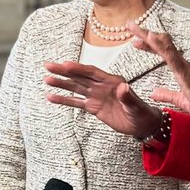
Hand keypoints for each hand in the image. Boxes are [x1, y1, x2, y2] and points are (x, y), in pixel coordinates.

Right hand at [44, 61, 162, 138]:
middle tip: (48, 66)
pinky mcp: (93, 107)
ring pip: (75, 88)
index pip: (92, 72)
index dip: (79, 68)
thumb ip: (127, 96)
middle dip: (64, 72)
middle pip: (80, 77)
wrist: (142, 124)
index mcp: (112, 81)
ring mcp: (96, 96)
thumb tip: (122, 86)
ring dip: (61, 84)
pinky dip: (64, 100)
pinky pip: (76, 103)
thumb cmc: (142, 112)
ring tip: (47, 80)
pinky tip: (51, 97)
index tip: (65, 65)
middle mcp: (102, 86)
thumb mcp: (136, 106)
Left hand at [128, 24, 189, 144]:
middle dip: (145, 34)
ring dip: (149, 36)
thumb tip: (153, 93)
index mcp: (183, 70)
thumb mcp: (180, 101)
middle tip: (129, 24)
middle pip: (162, 46)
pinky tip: (152, 38)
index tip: (135, 41)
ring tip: (134, 28)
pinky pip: (172, 57)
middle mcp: (184, 65)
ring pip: (165, 47)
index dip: (149, 45)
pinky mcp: (187, 74)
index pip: (163, 53)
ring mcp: (186, 68)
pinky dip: (162, 46)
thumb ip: (167, 95)